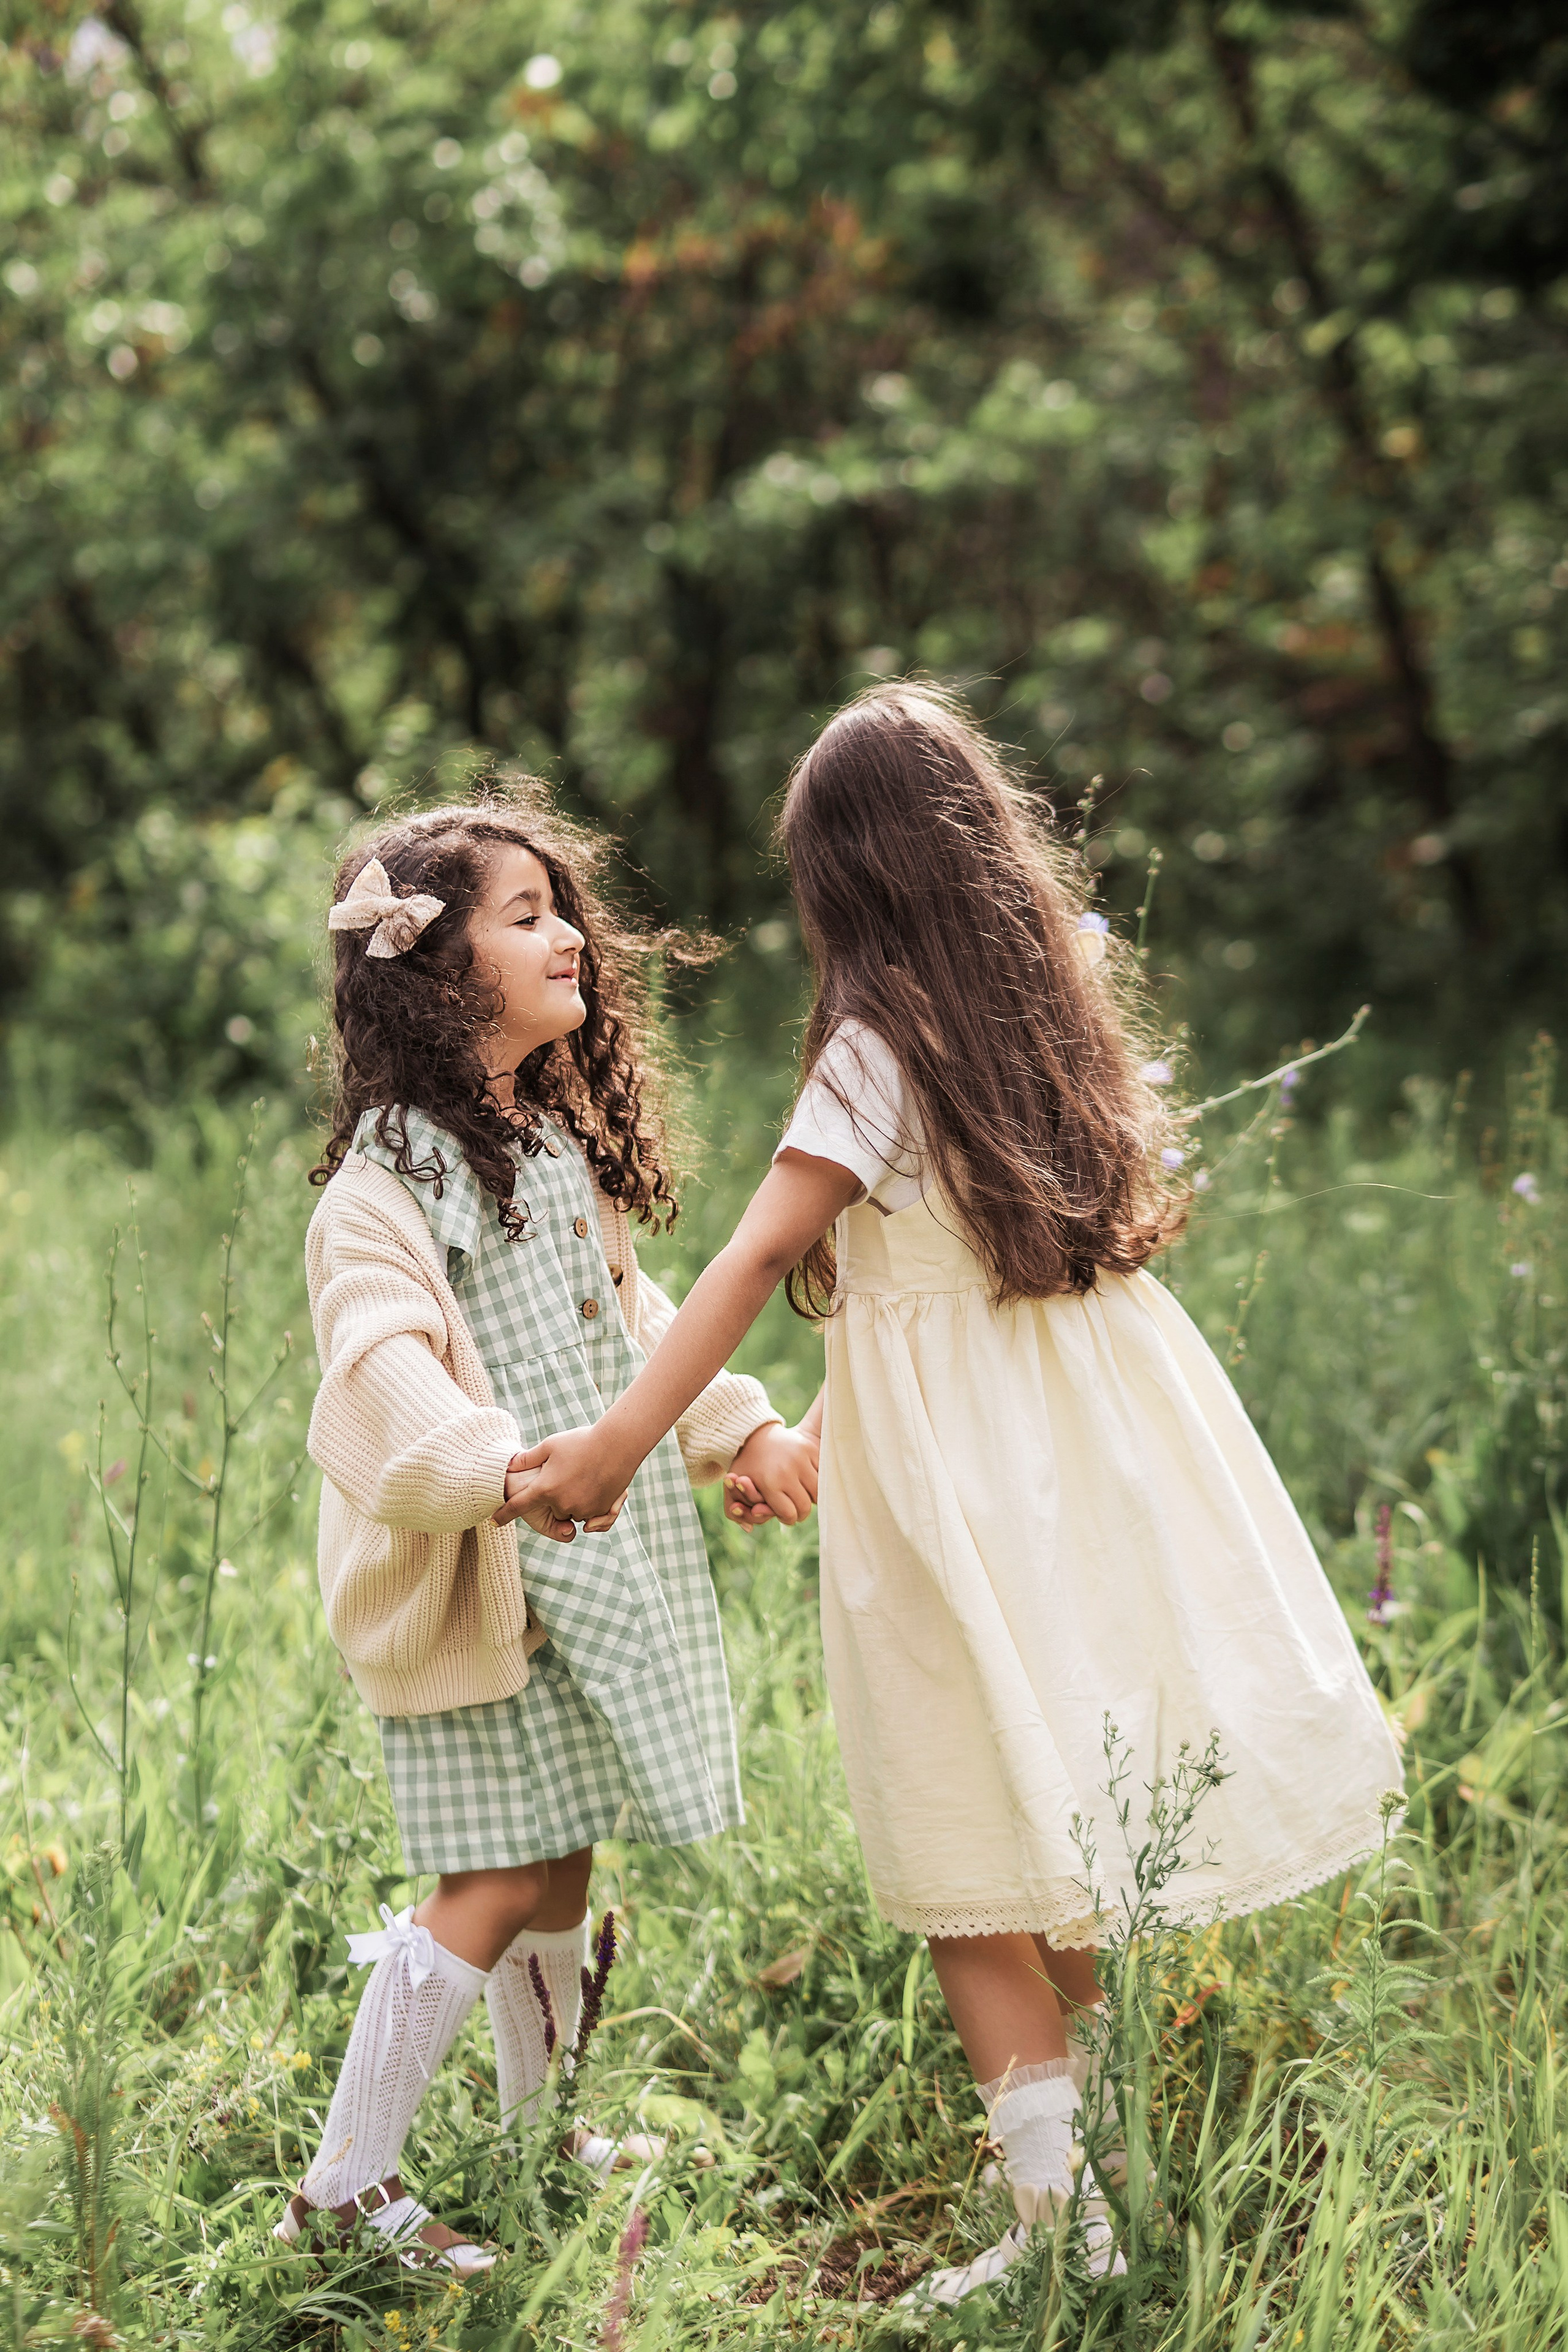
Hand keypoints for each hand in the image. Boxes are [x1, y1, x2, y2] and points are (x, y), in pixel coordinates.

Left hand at [493, 1429, 631, 1538]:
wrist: (617, 1444)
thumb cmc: (581, 1441)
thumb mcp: (550, 1445)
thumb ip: (527, 1459)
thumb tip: (509, 1465)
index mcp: (546, 1488)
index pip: (518, 1506)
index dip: (504, 1514)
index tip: (492, 1522)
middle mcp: (562, 1503)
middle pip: (553, 1510)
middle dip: (556, 1497)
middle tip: (569, 1474)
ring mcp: (583, 1509)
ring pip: (572, 1512)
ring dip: (574, 1500)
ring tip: (585, 1476)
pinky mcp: (601, 1510)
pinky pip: (590, 1515)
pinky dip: (591, 1503)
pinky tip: (598, 1484)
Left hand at [723, 1421, 819, 1529]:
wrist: (755, 1432)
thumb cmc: (745, 1464)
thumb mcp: (732, 1487)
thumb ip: (734, 1512)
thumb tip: (748, 1529)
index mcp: (769, 1482)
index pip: (789, 1515)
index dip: (787, 1518)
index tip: (784, 1515)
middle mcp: (787, 1471)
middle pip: (805, 1507)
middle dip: (800, 1512)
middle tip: (795, 1507)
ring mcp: (802, 1459)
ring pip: (818, 1493)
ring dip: (811, 1497)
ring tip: (802, 1494)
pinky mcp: (812, 1449)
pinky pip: (825, 1475)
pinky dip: (819, 1481)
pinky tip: (808, 1480)